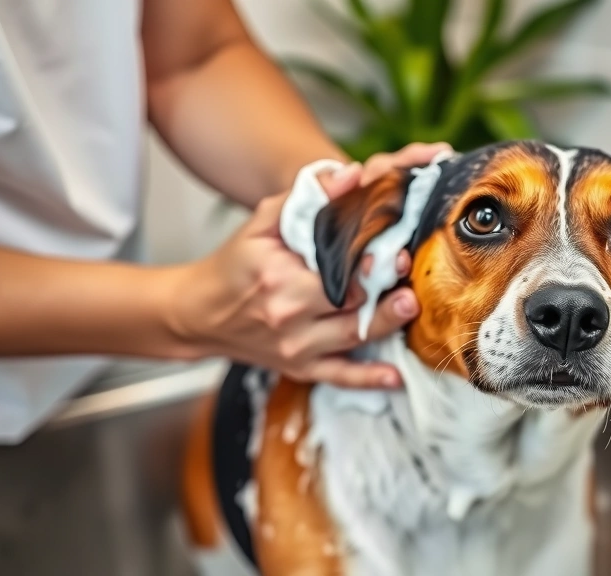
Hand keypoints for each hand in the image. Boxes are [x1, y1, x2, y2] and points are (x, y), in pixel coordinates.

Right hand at [167, 141, 451, 386]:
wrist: (199, 314)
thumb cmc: (234, 266)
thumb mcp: (262, 223)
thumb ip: (308, 197)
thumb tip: (352, 177)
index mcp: (280, 279)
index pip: (337, 270)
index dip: (370, 263)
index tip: (395, 251)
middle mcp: (290, 317)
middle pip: (351, 305)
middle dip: (385, 292)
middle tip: (412, 280)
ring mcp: (297, 348)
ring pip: (354, 338)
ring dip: (388, 324)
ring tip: (411, 305)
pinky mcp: (301, 368)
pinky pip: (340, 377)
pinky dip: (369, 379)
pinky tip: (395, 377)